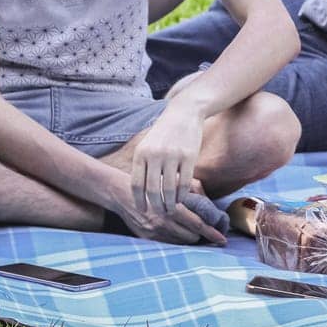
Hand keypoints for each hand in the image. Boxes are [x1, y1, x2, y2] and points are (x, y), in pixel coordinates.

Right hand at [111, 186, 227, 245]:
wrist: (122, 193)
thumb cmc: (152, 183)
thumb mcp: (173, 182)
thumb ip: (192, 191)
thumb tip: (208, 205)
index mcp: (172, 207)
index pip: (197, 224)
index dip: (212, 233)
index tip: (223, 239)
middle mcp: (163, 222)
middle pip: (191, 237)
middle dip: (201, 235)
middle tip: (207, 231)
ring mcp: (153, 232)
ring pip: (180, 242)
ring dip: (189, 238)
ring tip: (193, 232)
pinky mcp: (146, 238)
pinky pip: (167, 244)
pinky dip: (176, 239)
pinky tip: (178, 232)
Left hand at [130, 101, 204, 216]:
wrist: (184, 112)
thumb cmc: (164, 132)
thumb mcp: (147, 145)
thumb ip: (142, 165)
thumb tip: (140, 192)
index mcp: (141, 153)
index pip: (137, 184)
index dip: (139, 201)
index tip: (142, 211)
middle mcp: (155, 155)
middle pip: (152, 190)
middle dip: (156, 206)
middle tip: (159, 214)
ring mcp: (173, 155)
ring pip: (169, 189)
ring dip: (169, 203)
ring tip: (171, 210)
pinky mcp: (189, 156)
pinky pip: (184, 182)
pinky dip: (182, 194)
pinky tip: (181, 199)